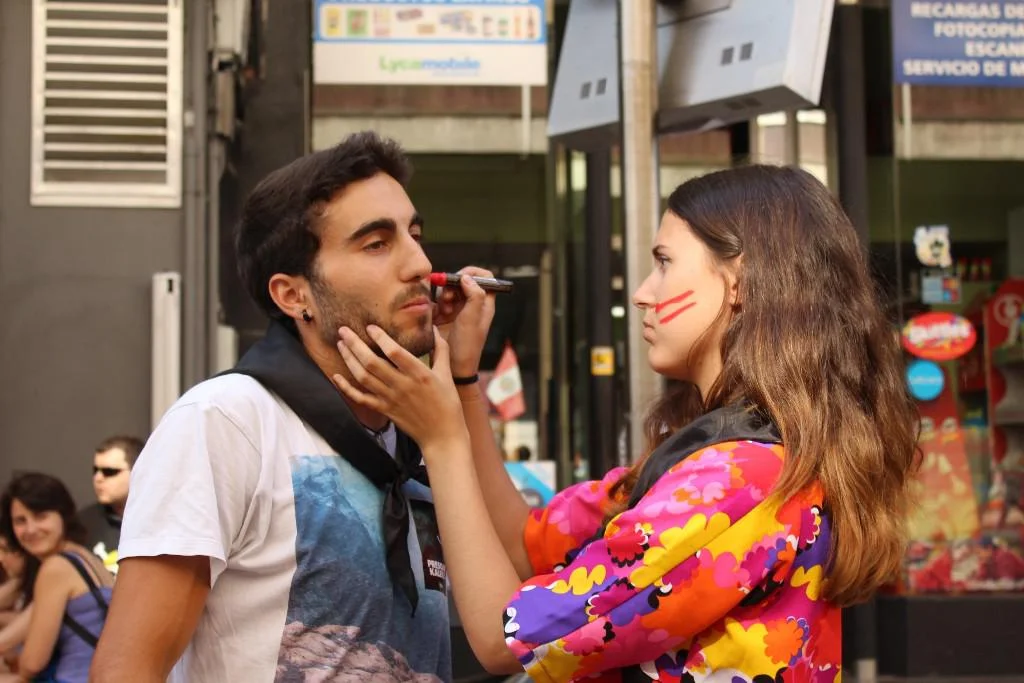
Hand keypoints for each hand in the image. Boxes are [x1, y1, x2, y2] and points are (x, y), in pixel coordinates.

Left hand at [333, 324, 468, 452]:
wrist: (442, 435)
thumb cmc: (447, 404)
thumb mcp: (446, 374)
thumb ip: (441, 350)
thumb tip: (435, 329)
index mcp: (419, 374)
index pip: (395, 352)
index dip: (380, 337)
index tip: (370, 326)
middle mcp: (402, 385)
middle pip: (372, 362)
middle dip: (355, 344)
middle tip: (344, 330)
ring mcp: (390, 399)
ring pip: (363, 377)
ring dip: (349, 360)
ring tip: (341, 345)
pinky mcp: (384, 410)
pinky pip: (361, 399)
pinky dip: (346, 388)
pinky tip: (336, 376)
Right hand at [432, 267, 496, 377]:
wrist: (453, 367)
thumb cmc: (467, 346)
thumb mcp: (472, 320)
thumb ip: (474, 296)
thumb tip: (467, 278)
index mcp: (484, 304)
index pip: (485, 278)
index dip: (472, 273)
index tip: (460, 278)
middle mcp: (473, 304)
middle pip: (463, 281)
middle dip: (453, 285)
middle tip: (447, 298)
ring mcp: (458, 309)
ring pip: (450, 290)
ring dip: (443, 296)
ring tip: (443, 310)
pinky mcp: (445, 316)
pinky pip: (439, 301)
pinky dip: (436, 304)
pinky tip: (437, 315)